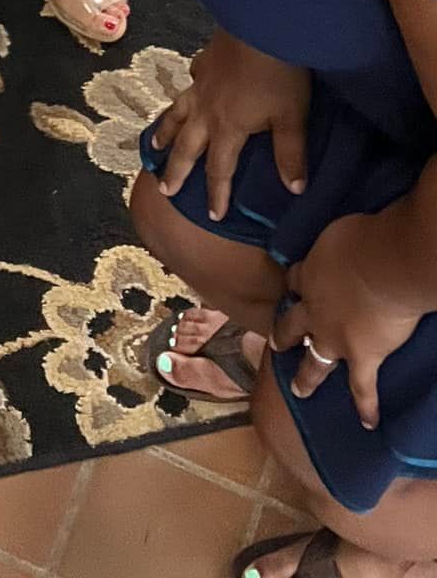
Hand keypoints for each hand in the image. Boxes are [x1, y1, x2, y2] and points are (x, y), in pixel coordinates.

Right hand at [150, 31, 309, 221]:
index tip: (211, 215)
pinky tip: (189, 87)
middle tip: (164, 189)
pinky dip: (187, 89)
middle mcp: (207, 110)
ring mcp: (202, 84)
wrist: (262, 24)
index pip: (219, 170)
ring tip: (155, 146)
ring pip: (177, 113)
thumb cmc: (280, 74)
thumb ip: (290, 155)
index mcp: (228, 128)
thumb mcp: (292, 118)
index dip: (216, 194)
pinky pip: (190, 81)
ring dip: (165, 132)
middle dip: (176, 169)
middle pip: (187, 146)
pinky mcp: (205, 61)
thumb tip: (294, 191)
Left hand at [275, 215, 426, 428]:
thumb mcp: (338, 232)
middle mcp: (314, 309)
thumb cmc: (362, 238)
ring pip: (314, 361)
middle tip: (275, 342)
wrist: (381, 265)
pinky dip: (366, 405)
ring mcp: (334, 338)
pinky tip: (369, 423)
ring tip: (298, 389)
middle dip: (282, 333)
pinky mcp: (361, 357)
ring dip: (306, 376)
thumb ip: (337, 242)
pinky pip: (362, 387)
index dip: (293, 286)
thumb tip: (345, 237)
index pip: (295, 281)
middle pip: (292, 323)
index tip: (291, 289)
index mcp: (309, 274)